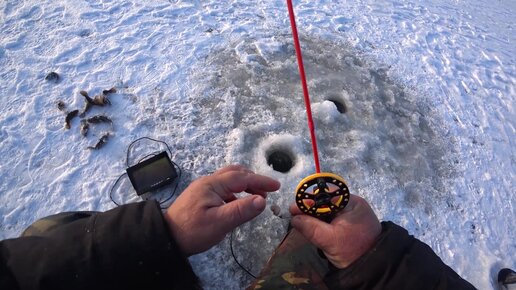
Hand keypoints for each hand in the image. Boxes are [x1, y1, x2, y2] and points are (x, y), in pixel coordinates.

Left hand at [164, 165, 280, 255]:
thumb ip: (241, 210)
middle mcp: (208, 182)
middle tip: (267, 191)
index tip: (276, 186)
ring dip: (244, 185)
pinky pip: (222, 188)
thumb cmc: (193, 231)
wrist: (167, 238)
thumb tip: (262, 200)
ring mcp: (203, 188)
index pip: (242, 178)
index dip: (261, 181)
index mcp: (212, 184)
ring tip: (256, 198)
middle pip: (235, 173)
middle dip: (253, 180)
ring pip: (228, 180)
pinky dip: (235, 192)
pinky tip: (238, 204)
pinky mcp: (200, 197)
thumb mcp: (220, 222)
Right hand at [289, 195, 380, 267]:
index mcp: (351, 203)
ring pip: (327, 210)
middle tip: (295, 217)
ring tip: (301, 222)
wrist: (373, 267)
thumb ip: (311, 227)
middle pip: (325, 201)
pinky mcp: (348, 223)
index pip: (325, 195)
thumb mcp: (329, 240)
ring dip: (314, 216)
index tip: (293, 209)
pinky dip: (322, 222)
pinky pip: (331, 218)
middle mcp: (351, 204)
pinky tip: (312, 227)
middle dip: (310, 209)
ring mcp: (351, 214)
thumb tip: (294, 219)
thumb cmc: (354, 251)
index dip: (308, 201)